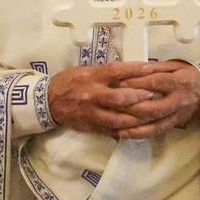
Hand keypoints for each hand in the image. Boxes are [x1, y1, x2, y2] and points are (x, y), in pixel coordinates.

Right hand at [47, 61, 178, 137]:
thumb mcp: (85, 71)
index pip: (116, 71)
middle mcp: (91, 95)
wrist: (46, 102)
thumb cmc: (68, 82)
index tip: (151, 68)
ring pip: (118, 119)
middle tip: (153, 94)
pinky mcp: (91, 126)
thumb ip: (106, 73)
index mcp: (91, 77)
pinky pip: (112, 131)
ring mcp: (91, 113)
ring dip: (137, 118)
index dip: (135, 70)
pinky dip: (127, 131)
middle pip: (119, 97)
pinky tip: (139, 129)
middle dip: (138, 96)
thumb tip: (131, 72)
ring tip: (151, 114)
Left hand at [114, 60, 199, 139]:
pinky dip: (141, 134)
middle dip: (133, 107)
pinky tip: (125, 134)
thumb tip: (137, 68)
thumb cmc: (188, 74)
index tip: (121, 82)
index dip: (138, 83)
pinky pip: (157, 132)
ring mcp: (178, 115)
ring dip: (135, 126)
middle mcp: (180, 101)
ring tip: (116, 125)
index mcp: (180, 82)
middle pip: (155, 108)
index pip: (157, 83)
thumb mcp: (175, 65)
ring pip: (155, 124)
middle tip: (115, 105)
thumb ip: (157, 67)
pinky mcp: (176, 124)